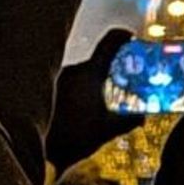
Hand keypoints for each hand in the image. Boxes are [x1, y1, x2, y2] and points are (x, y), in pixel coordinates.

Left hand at [47, 29, 144, 174]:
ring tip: (97, 95)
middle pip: (94, 59)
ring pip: (79, 70)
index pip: (108, 45)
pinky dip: (76, 84)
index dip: (120, 37)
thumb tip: (140, 117)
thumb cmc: (77, 137)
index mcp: (89, 73)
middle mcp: (72, 69)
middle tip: (118, 76)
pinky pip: (67, 78)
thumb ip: (128, 120)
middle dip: (107, 66)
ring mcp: (57, 76)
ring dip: (89, 78)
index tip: (128, 36)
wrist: (43, 148)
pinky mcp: (46, 85)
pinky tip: (79, 101)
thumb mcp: (109, 129)